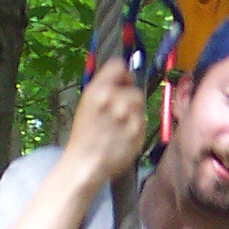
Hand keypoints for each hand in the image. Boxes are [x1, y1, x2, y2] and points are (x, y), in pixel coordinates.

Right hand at [64, 59, 148, 189]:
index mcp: (96, 90)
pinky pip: (143, 120)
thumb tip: (125, 76)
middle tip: (119, 111)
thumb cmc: (85, 133)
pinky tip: (124, 134)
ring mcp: (127, 116)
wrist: (86, 162)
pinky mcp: (138, 131)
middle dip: (129, 98)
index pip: (119, 66)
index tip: (121, 84)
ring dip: (134, 111)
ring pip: (140, 104)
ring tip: (121, 123)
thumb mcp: (87, 103)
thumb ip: (105, 87)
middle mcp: (112, 99)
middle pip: (134, 88)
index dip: (123, 75)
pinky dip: (136, 126)